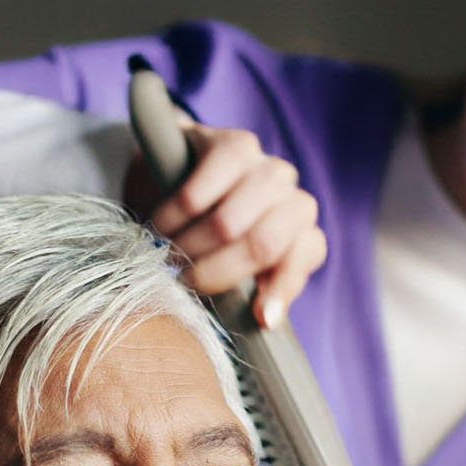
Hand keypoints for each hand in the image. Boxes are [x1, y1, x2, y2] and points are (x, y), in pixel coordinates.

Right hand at [129, 123, 326, 328]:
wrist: (178, 174)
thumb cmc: (209, 235)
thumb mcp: (233, 269)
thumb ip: (250, 293)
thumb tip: (263, 320)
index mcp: (301, 233)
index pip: (306, 255)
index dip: (281, 289)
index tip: (257, 317)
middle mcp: (293, 197)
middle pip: (263, 244)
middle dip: (216, 272)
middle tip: (181, 280)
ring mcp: (267, 168)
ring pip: (229, 222)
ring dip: (190, 245)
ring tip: (165, 254)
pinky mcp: (234, 146)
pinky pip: (201, 190)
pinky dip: (174, 215)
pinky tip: (160, 225)